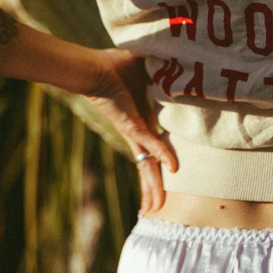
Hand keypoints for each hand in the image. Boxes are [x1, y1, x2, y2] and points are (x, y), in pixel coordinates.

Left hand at [82, 48, 177, 212]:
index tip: (166, 180)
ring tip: (155, 209)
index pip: (152, 150)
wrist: (91, 68)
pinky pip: (151, 142)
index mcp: (141, 121)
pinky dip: (163, 154)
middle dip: (152, 189)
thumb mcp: (146, 71)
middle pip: (147, 167)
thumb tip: (180, 60)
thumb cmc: (112, 66)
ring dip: (153, 186)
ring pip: (146, 165)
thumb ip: (163, 71)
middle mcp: (136, 132)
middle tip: (155, 211)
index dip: (159, 165)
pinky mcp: (131, 125)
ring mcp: (133, 131)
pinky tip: (174, 169)